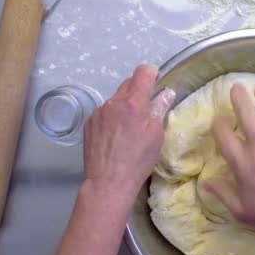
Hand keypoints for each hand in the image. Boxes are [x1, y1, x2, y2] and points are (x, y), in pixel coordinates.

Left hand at [83, 65, 174, 197]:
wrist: (108, 182)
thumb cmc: (138, 160)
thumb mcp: (156, 135)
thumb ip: (160, 109)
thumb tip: (166, 92)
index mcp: (133, 103)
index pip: (143, 72)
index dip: (152, 74)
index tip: (156, 83)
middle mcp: (113, 102)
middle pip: (128, 84)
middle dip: (139, 91)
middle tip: (147, 111)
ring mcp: (98, 112)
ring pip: (116, 99)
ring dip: (125, 105)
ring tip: (129, 128)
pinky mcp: (89, 123)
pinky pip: (104, 112)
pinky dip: (112, 117)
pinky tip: (116, 136)